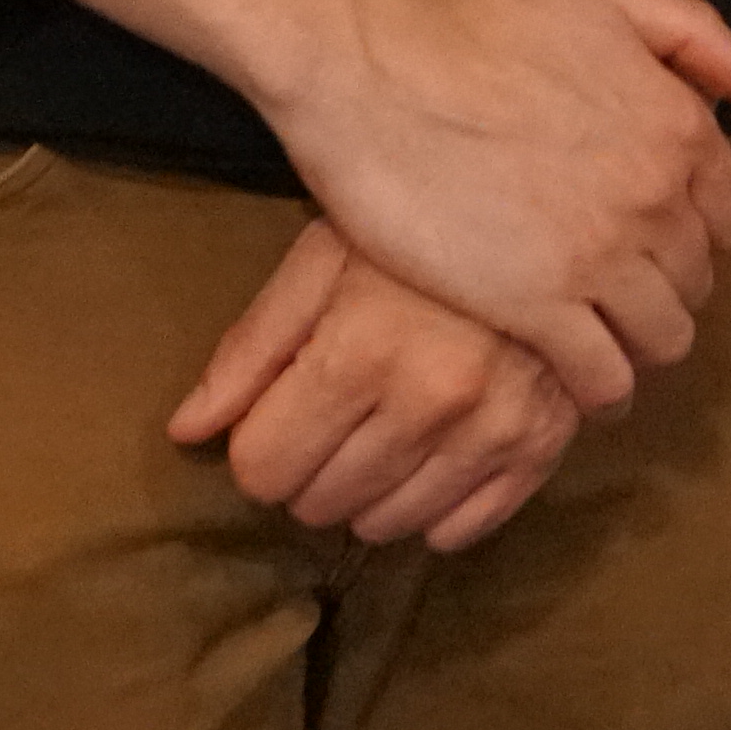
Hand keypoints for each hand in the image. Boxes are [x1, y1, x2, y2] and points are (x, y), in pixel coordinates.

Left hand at [168, 218, 582, 548]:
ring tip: (382, 426)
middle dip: (309, 466)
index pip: (263, 470)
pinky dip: (435, 507)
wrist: (544, 200)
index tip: (279, 411)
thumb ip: (250, 348)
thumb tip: (186, 431)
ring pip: (387, 526)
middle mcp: (430, 405)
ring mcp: (492, 432)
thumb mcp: (320, 258)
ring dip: (368, 490)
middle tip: (333, 411)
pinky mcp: (543, 447)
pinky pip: (463, 529)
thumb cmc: (415, 224)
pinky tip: (432, 453)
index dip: (258, 443)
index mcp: (361, 353)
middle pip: (320, 504)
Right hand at [261, 0, 730, 413]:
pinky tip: (579, 383)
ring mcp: (602, 256)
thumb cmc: (468, 26)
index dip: (698, 232)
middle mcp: (655, 194)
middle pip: (695, 277)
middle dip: (668, 289)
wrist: (373, 70)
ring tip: (608, 344)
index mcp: (675, 123)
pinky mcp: (541, 307)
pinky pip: (603, 377)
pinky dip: (601, 390)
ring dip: (642, 346)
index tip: (667, 244)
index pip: (725, 208)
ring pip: (663, 337)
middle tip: (628, 295)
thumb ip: (689, 32)